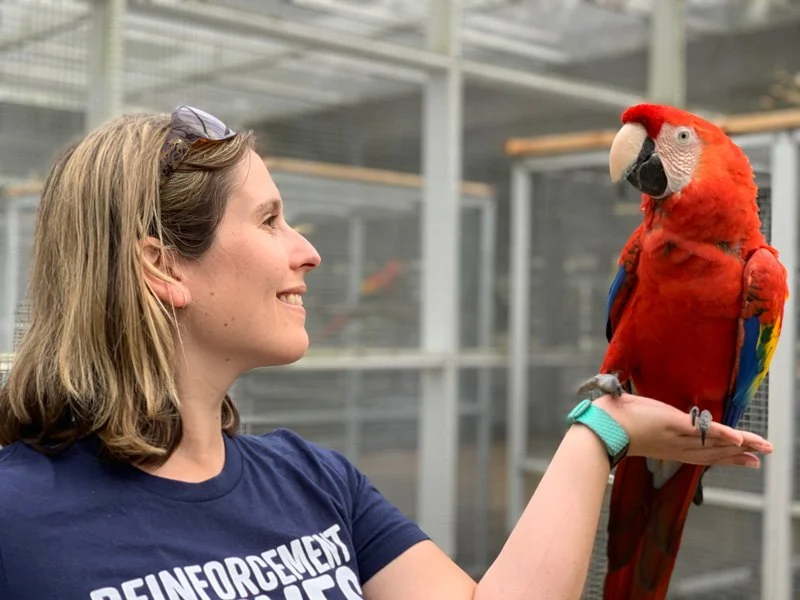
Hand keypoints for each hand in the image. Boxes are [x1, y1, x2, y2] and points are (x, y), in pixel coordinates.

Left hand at [593, 393, 772, 467]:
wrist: (599, 427)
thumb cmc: (610, 421)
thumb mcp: (635, 419)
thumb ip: (643, 415)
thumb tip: (630, 403)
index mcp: (668, 446)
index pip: (701, 453)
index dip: (724, 456)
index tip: (744, 458)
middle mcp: (675, 446)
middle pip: (714, 452)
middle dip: (740, 455)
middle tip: (762, 458)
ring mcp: (676, 436)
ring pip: (715, 443)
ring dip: (741, 445)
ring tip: (763, 449)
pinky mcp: (672, 425)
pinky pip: (703, 432)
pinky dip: (722, 435)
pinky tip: (739, 440)